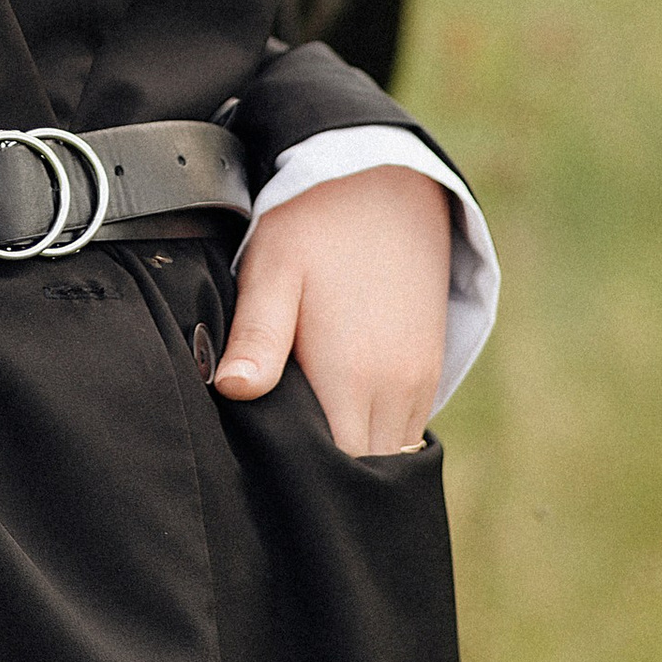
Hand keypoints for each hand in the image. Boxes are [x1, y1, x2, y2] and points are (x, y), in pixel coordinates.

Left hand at [213, 163, 451, 453]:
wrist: (382, 181)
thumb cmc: (314, 224)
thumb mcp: (273, 271)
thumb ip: (258, 338)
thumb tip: (231, 392)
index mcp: (352, 377)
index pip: (334, 470)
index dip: (303, 480)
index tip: (268, 473)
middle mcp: (395, 391)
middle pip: (363, 473)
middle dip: (327, 477)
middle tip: (280, 464)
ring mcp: (419, 383)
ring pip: (387, 456)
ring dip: (353, 458)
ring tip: (306, 443)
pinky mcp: (429, 369)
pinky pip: (405, 430)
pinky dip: (375, 435)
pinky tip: (336, 414)